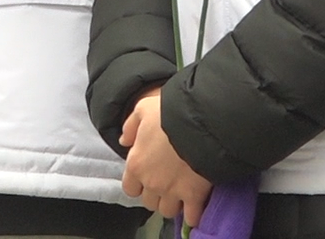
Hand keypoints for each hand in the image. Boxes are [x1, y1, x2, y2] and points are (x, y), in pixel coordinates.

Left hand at [119, 87, 213, 225]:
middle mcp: (151, 182)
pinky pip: (191, 216)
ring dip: (172, 204)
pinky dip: (193, 215)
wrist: (200, 122)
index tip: (147, 177)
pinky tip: (194, 207)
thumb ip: (131, 126)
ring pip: (166, 211)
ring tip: (180, 194)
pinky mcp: (193, 196)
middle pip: (148, 202)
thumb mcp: (144, 108)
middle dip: (155, 194)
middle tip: (166, 184)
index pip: (130, 188)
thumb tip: (124, 140)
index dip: (138, 184)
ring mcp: (172, 192)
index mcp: (137, 164)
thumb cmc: (170, 113)